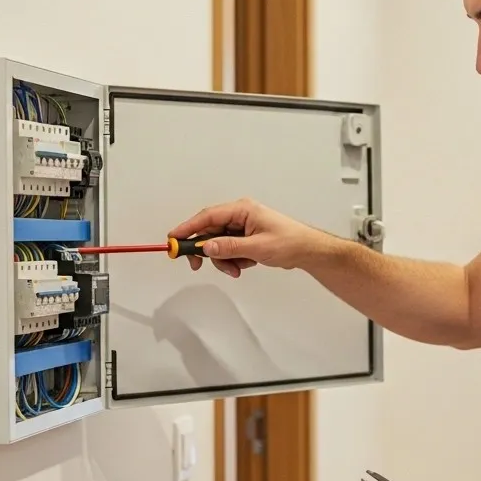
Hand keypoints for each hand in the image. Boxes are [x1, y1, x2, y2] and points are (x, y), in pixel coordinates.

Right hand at [167, 197, 331, 277]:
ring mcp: (242, 227)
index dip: (188, 227)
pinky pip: (229, 249)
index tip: (172, 239)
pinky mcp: (246, 238)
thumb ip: (229, 247)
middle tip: (197, 265)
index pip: (207, 217)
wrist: (308, 251)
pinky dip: (232, 260)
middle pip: (209, 231)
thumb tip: (206, 247)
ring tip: (236, 270)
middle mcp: (239, 216)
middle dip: (206, 250)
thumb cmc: (289, 242)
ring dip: (223, 259)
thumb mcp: (257, 247)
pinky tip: (244, 266)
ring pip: (218, 244)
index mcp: (242, 210)